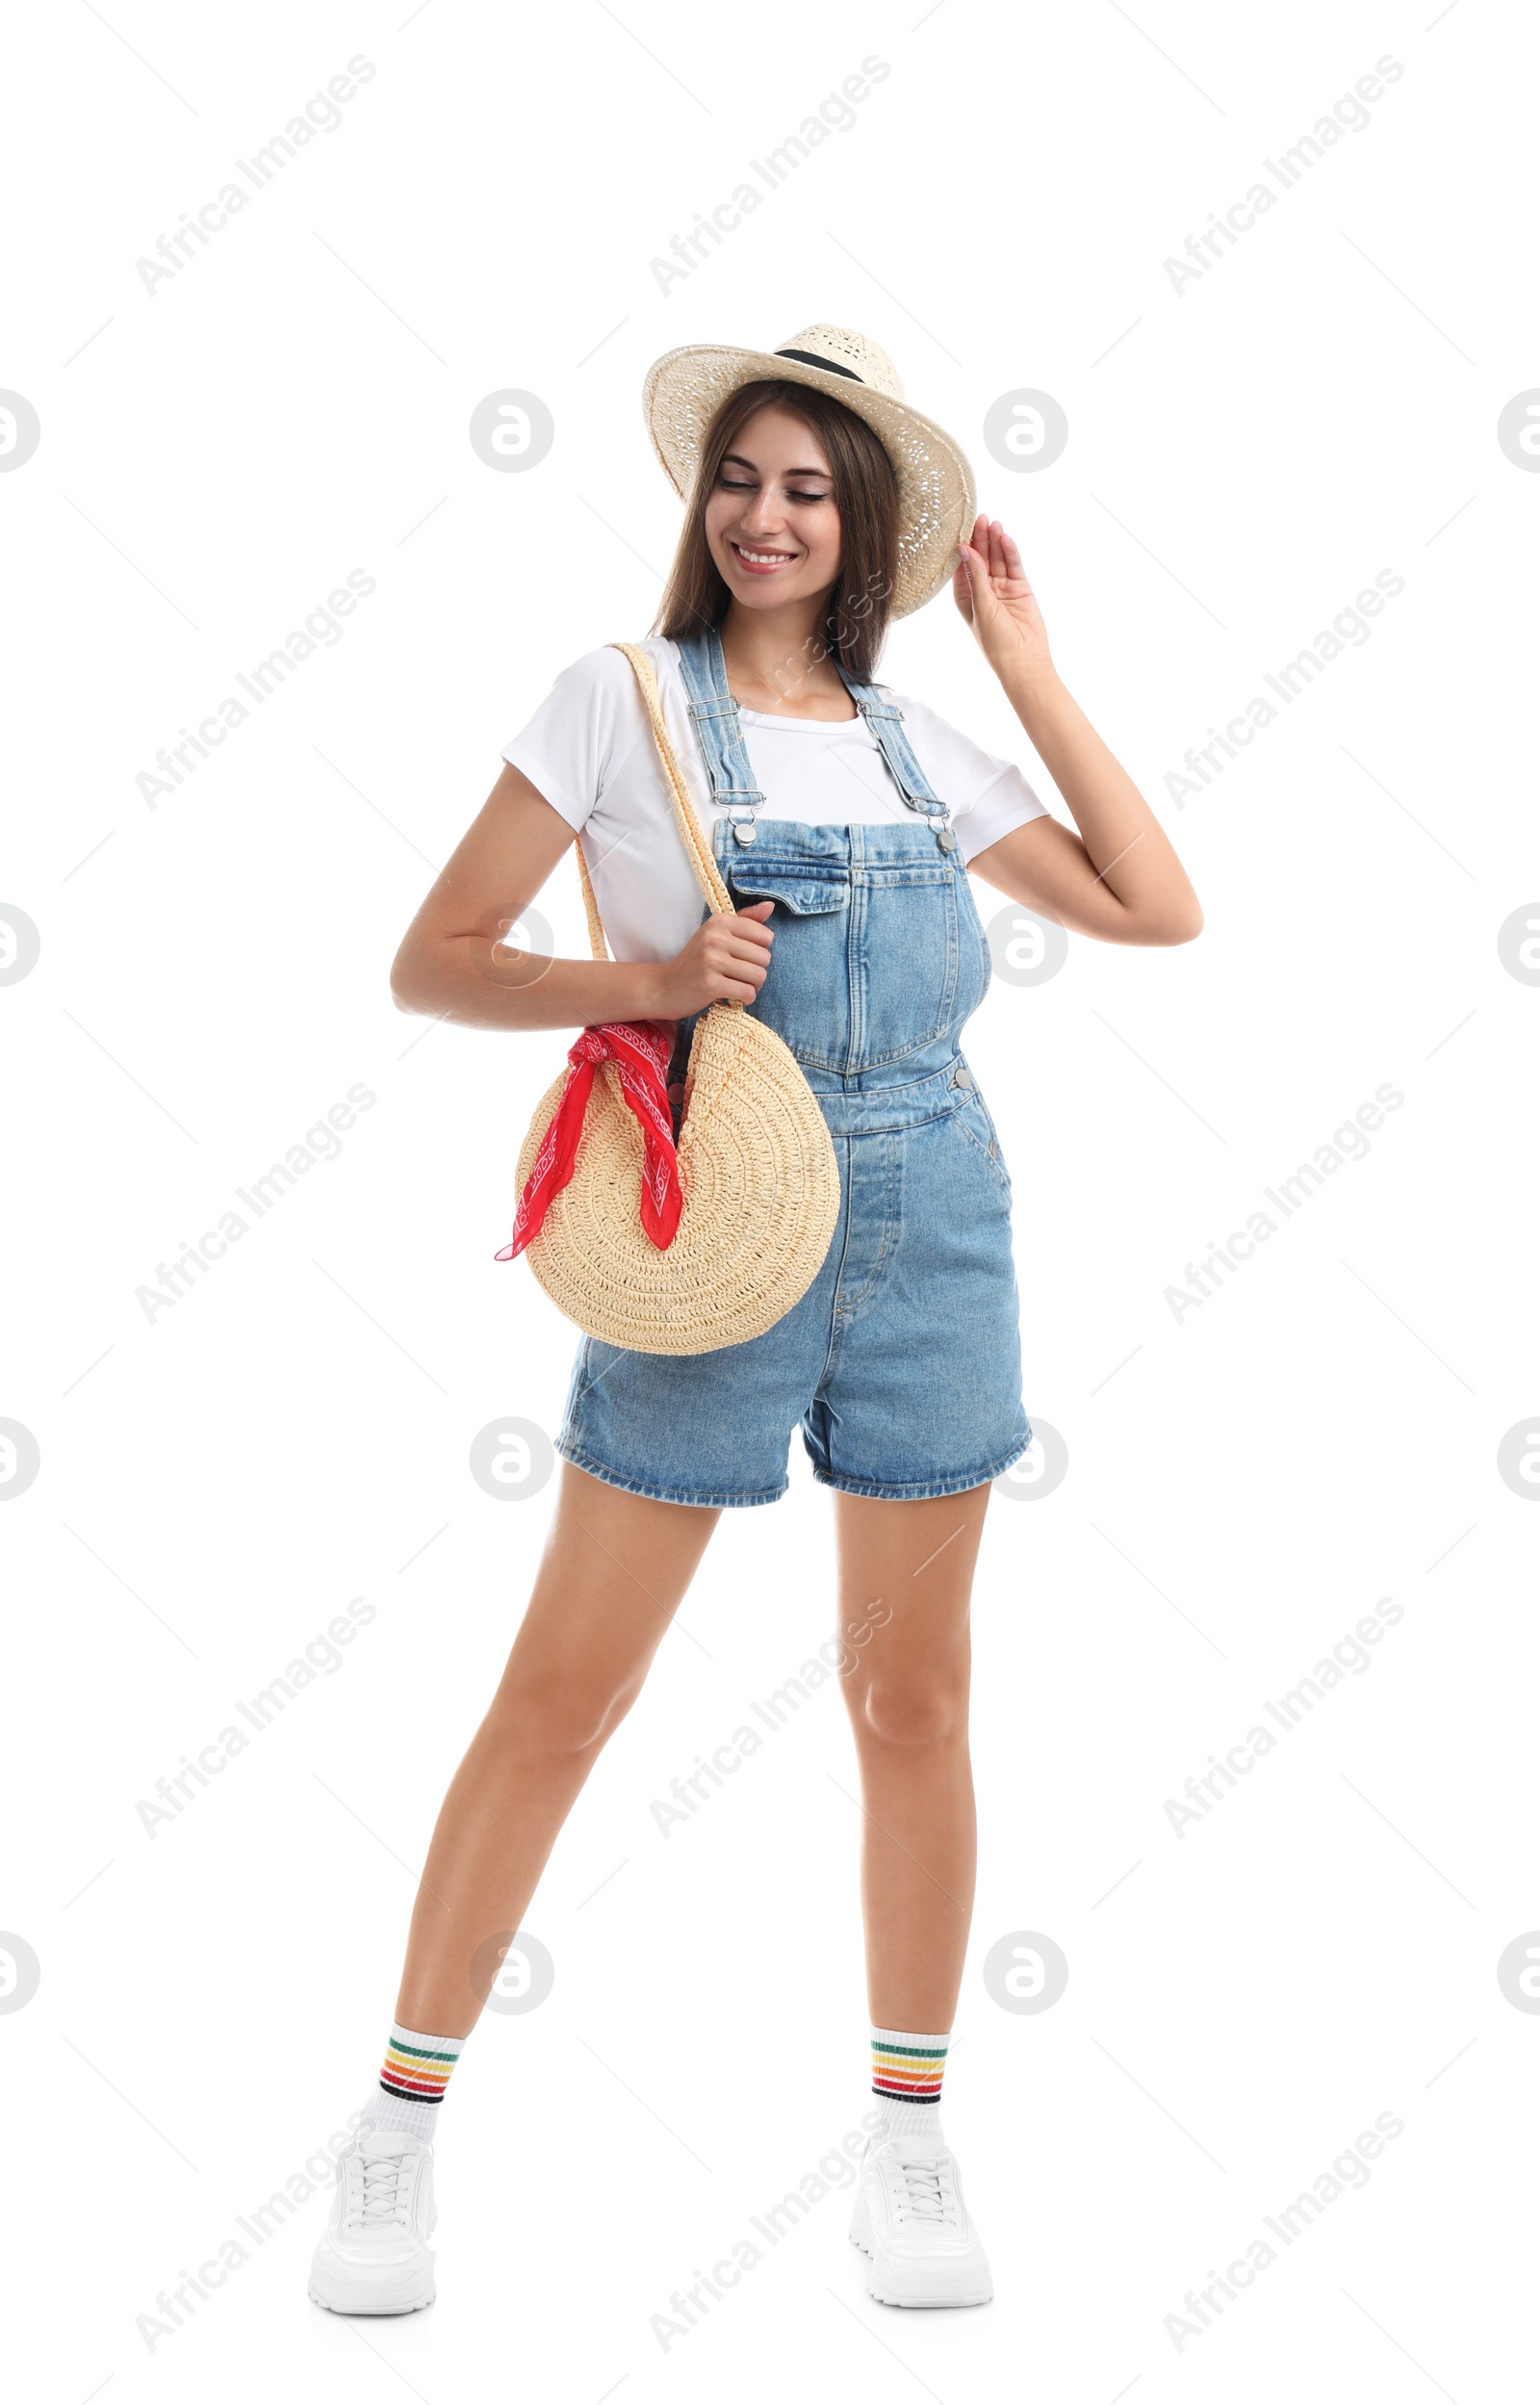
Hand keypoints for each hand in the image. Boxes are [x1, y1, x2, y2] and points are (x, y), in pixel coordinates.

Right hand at [648, 899, 774, 1015]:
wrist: (664, 987)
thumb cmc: (695, 961)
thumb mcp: (716, 934)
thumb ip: (744, 920)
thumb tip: (770, 906)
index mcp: (719, 922)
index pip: (765, 936)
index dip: (759, 951)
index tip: (743, 958)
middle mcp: (715, 937)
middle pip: (764, 957)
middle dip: (757, 971)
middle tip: (740, 976)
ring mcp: (712, 961)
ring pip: (759, 976)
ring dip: (753, 986)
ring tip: (737, 986)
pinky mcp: (711, 984)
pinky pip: (747, 993)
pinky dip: (745, 999)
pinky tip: (733, 997)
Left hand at [952, 514, 1053, 686]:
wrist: (1023, 659)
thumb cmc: (995, 641)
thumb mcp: (981, 606)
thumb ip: (975, 575)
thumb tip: (963, 548)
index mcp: (965, 596)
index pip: (962, 566)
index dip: (963, 547)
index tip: (960, 528)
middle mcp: (983, 589)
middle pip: (980, 558)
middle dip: (979, 539)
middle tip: (979, 518)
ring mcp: (1002, 588)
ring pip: (997, 559)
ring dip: (995, 541)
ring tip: (993, 523)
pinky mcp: (1020, 587)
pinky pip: (1013, 565)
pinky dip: (1010, 552)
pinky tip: (1005, 539)